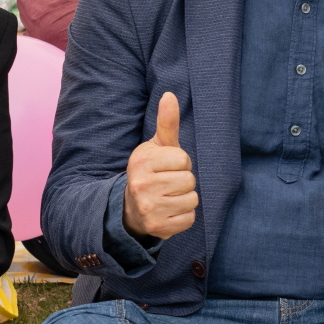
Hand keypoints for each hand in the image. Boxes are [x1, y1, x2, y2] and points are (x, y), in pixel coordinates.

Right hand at [122, 92, 197, 238]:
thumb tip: (170, 94)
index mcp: (141, 161)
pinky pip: (190, 219)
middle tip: (169, 183)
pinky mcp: (157, 228)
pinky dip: (185, 216)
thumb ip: (167, 122)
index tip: (168, 167)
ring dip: (186, 199)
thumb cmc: (152, 171)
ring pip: (192, 199)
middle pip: (189, 180)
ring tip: (170, 197)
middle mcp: (140, 184)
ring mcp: (148, 208)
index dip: (181, 163)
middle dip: (184, 181)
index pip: (183, 159)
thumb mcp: (158, 146)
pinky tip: (170, 211)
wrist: (132, 208)